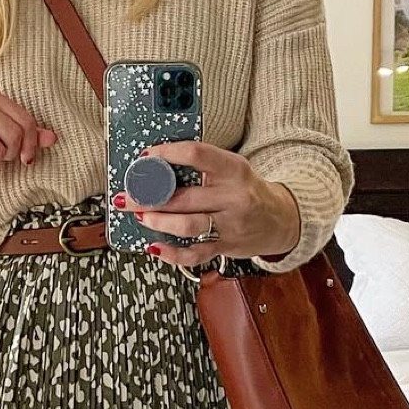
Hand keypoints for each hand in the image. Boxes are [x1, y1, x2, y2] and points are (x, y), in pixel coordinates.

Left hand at [115, 140, 300, 267]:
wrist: (280, 219)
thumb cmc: (247, 191)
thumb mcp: (232, 170)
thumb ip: (203, 167)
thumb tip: (156, 165)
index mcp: (234, 170)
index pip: (196, 155)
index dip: (166, 154)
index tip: (145, 158)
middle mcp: (234, 197)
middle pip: (184, 196)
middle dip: (149, 197)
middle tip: (128, 196)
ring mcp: (230, 224)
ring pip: (187, 225)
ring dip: (158, 222)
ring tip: (141, 217)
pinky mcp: (225, 246)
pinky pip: (194, 254)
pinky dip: (171, 254)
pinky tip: (155, 248)